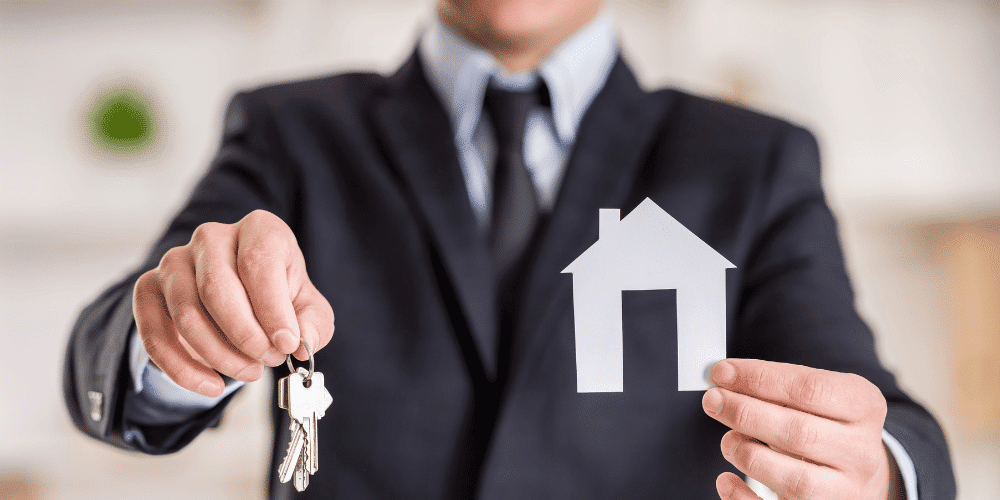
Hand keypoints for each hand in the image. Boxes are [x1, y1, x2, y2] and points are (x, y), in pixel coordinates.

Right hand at [133, 210, 334, 396]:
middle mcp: (212, 237)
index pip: (258, 263)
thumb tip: (302, 343)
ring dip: (220, 355)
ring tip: (249, 371)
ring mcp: (174, 261)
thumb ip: (314, 324)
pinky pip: (154, 335)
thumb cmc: (277, 298)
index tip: (287, 344)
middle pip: (218, 288)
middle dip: (246, 336)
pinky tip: (211, 386)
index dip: (273, 309)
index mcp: (258, 229)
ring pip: (187, 315)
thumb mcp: (307, 308)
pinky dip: (183, 370)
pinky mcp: (148, 289)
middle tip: (268, 361)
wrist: (238, 298)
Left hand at [702, 359, 894, 499]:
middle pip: (798, 432)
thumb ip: (779, 385)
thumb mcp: (821, 395)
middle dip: (745, 413)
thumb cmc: (829, 425)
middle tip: (713, 401)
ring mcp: (846, 491)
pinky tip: (726, 480)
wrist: (861, 473)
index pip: (809, 389)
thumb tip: (725, 378)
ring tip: (728, 440)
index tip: (723, 372)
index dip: (759, 378)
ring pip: (795, 480)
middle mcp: (860, 452)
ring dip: (748, 455)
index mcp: (864, 407)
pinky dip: (744, 499)